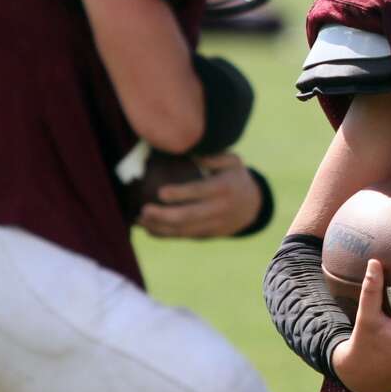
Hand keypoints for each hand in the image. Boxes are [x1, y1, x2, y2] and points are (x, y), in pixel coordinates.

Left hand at [137, 152, 261, 238]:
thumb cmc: (235, 177)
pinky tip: (147, 228)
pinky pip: (183, 236)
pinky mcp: (206, 235)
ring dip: (159, 227)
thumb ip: (215, 156)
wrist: (252, 207)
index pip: (199, 192)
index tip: (160, 192)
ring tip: (139, 219)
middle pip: (189, 216)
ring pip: (183, 231)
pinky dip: (163, 234)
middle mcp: (218, 209)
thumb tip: (193, 155)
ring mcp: (212, 224)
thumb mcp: (233, 162)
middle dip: (164, 215)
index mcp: (223, 187)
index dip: (180, 194)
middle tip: (144, 209)